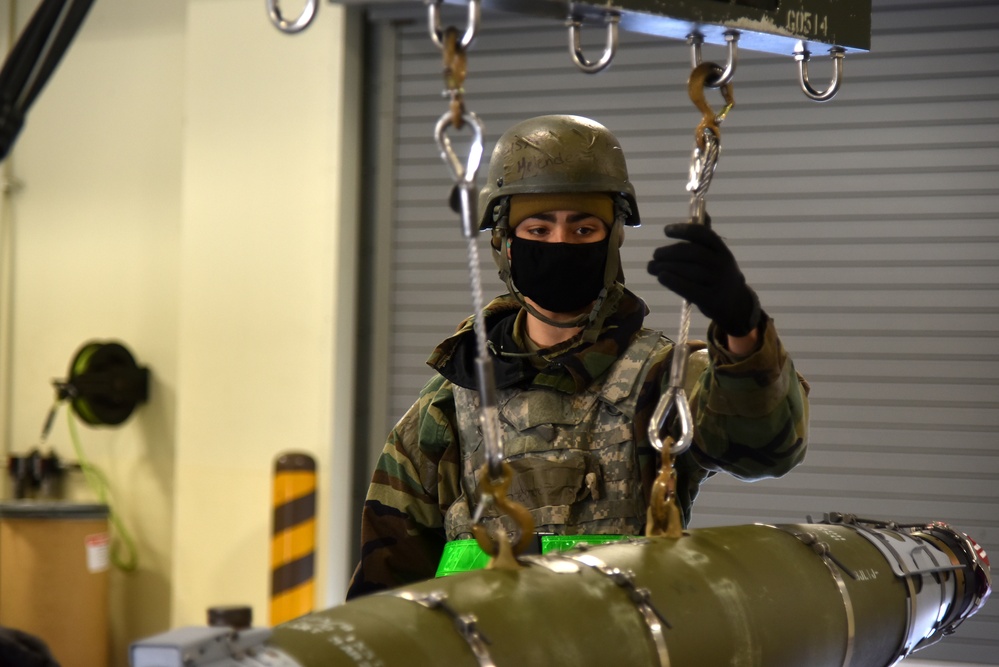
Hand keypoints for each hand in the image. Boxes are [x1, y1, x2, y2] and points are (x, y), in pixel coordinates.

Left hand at [647, 220, 760, 336]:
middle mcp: (722, 264)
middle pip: (693, 253)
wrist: (735, 304)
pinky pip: (690, 289)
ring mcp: (718, 283)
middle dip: (670, 252)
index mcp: (722, 250)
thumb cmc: (718, 276)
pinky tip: (661, 277)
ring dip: (666, 267)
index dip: (684, 230)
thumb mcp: (717, 256)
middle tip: (654, 254)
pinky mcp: (712, 300)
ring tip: (651, 267)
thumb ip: (706, 237)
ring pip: (690, 271)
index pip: (704, 234)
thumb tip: (702, 212)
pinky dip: (674, 282)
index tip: (666, 230)